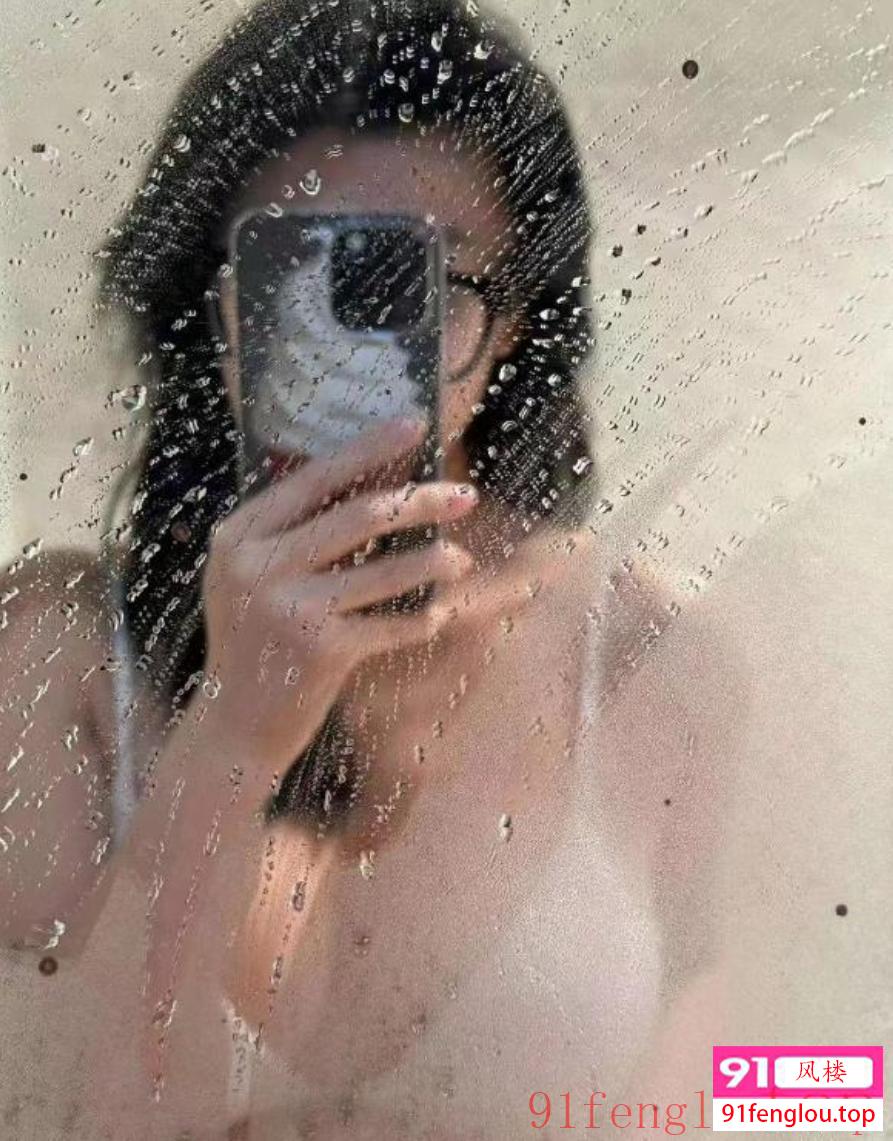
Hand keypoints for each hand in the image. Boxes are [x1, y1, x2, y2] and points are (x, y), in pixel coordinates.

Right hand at [200, 417, 477, 780]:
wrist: (233, 728)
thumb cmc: (253, 645)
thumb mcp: (248, 578)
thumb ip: (288, 532)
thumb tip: (365, 481)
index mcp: (239, 536)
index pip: (315, 477)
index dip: (369, 448)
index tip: (415, 425)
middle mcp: (258, 566)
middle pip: (361, 515)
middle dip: (422, 500)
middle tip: (465, 494)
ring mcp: (289, 608)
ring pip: (385, 569)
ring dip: (434, 560)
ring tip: (462, 558)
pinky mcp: (320, 651)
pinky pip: (392, 624)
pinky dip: (420, 619)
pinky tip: (438, 615)